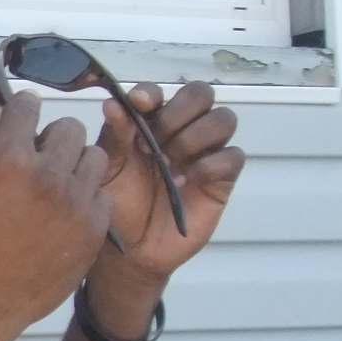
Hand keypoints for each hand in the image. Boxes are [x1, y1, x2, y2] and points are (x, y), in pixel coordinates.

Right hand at [0, 91, 112, 340]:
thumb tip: (5, 116)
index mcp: (8, 161)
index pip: (27, 106)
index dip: (22, 107)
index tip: (21, 114)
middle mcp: (49, 177)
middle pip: (69, 127)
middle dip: (51, 137)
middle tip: (37, 157)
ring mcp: (77, 204)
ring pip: (94, 156)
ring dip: (74, 163)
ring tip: (54, 185)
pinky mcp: (95, 229)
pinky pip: (101, 193)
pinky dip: (85, 197)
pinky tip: (62, 212)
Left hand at [96, 81, 242, 280]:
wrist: (131, 248)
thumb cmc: (117, 203)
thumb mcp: (108, 170)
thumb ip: (113, 137)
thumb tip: (113, 102)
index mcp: (148, 123)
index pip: (160, 91)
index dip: (152, 92)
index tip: (139, 103)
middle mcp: (180, 130)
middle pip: (200, 94)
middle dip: (178, 112)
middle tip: (154, 142)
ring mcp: (204, 152)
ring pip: (223, 119)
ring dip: (195, 136)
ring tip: (169, 163)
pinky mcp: (222, 177)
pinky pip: (233, 156)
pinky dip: (209, 165)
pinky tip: (184, 183)